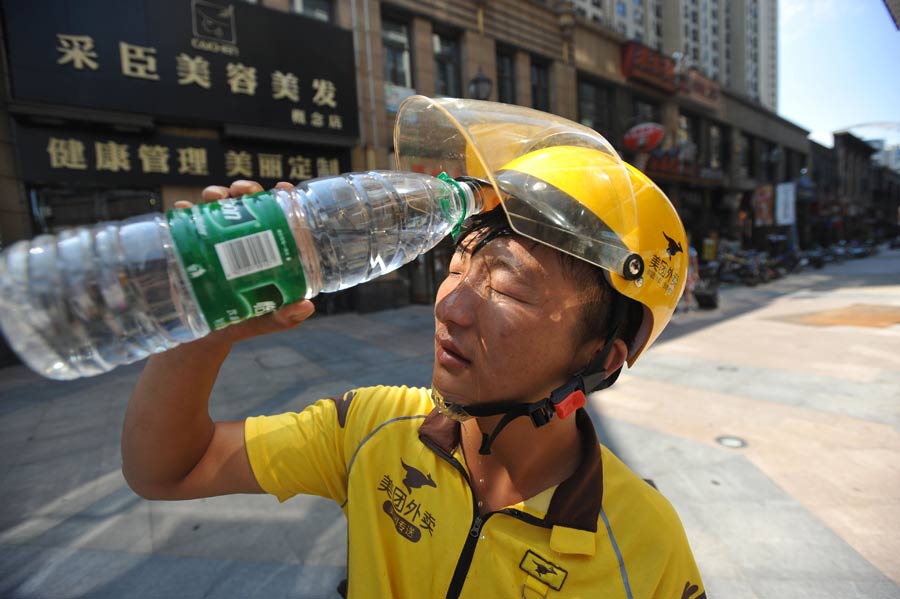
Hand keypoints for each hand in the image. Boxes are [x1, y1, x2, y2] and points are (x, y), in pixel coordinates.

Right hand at [178, 179, 314, 346]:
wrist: (203, 337)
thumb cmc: (241, 322)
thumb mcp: (265, 320)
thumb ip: (285, 316)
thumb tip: (307, 307)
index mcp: (267, 250)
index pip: (278, 216)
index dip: (282, 198)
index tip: (282, 188)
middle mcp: (242, 239)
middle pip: (247, 204)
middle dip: (245, 189)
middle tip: (240, 191)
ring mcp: (216, 240)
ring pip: (218, 206)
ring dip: (217, 194)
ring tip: (215, 197)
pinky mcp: (191, 246)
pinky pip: (186, 222)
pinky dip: (185, 211)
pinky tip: (185, 209)